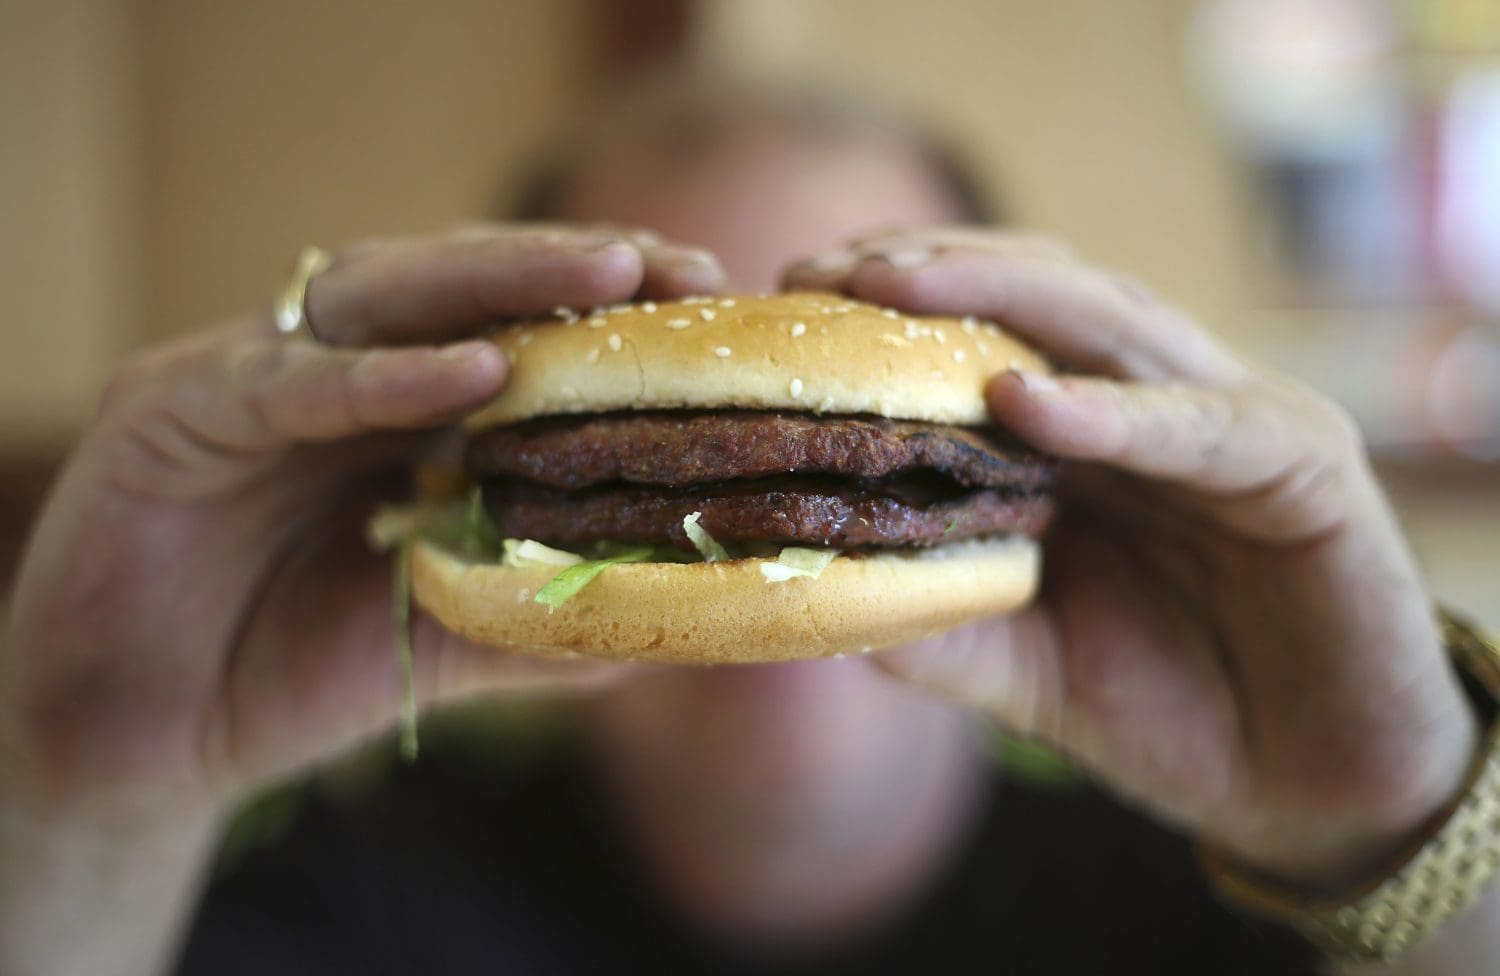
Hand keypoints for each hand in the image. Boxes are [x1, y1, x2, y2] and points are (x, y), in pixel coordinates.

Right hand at [0, 224, 724, 823]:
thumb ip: (550, 618)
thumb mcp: (449, 641)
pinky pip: (283, 381)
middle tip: (672, 267)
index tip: (712, 299)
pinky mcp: (172, 405)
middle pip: (460, 287)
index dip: (610, 312)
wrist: (146, 741)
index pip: (515, 329)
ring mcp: (254, 376)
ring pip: (379, 297)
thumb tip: (686, 612)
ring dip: (494, 282)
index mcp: (404, 411)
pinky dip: (377, 376)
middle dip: (571, 269)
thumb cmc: (300, 671)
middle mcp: (337, 373)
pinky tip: (468, 373)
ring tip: (603, 280)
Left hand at [786, 228, 1476, 888]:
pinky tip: (1021, 400)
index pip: (987, 333)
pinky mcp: (1303, 464)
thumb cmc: (1171, 710)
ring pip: (1112, 323)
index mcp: (1090, 436)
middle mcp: (1154, 404)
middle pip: (1040, 296)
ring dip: (1001, 296)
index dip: (892, 310)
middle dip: (932, 271)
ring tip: (895, 286)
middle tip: (826, 271)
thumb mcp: (1025, 669)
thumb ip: (938, 626)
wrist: (1311, 788)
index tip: (790, 298)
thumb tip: (815, 597)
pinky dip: (1109, 410)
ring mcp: (1232, 419)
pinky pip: (1197, 425)